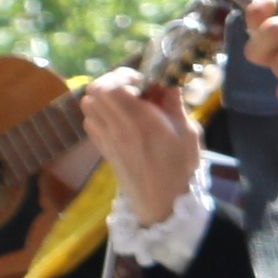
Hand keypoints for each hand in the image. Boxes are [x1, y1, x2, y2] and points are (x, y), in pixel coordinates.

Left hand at [77, 63, 208, 227]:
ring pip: (88, 104)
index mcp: (139, 121)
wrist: (160, 201)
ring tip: (127, 102)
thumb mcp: (188, 132)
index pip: (111, 88)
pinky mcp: (102, 147)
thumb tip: (166, 81)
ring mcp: (105, 137)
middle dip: (113, 82)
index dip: (123, 76)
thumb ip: (174, 104)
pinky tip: (120, 118)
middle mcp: (116, 127)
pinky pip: (90, 120)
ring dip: (105, 96)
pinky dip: (101, 112)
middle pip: (94, 91)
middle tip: (135, 88)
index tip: (143, 80)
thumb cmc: (179, 166)